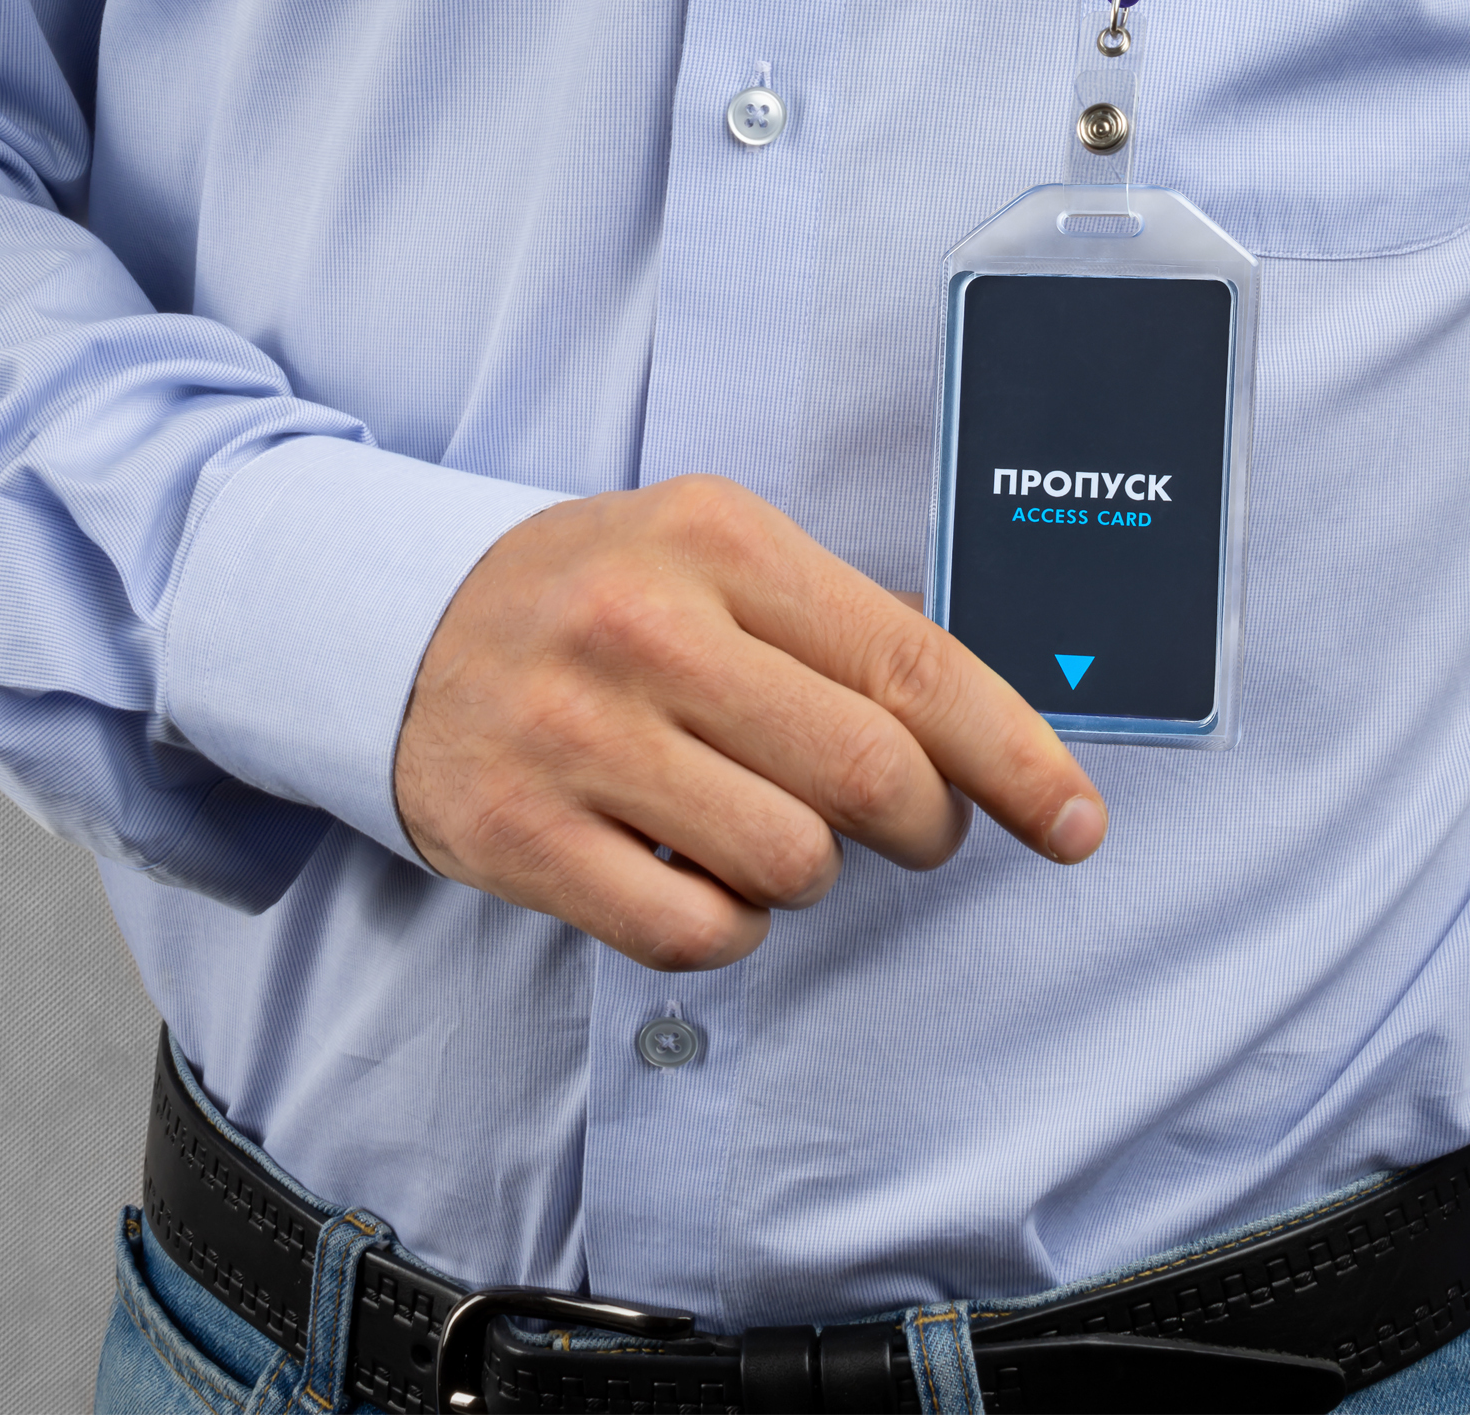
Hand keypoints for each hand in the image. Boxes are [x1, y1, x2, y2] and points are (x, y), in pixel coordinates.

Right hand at [393, 475, 1106, 969]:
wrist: (395, 626)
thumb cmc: (593, 593)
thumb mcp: (709, 550)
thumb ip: (837, 622)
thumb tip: (991, 722)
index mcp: (715, 538)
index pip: (909, 660)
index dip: (1015, 755)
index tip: (1074, 820)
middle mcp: (646, 627)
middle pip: (869, 774)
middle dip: (926, 825)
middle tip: (913, 826)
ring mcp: (576, 734)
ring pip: (791, 863)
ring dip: (813, 871)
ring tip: (768, 829)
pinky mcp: (522, 836)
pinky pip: (695, 931)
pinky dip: (729, 924)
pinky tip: (697, 870)